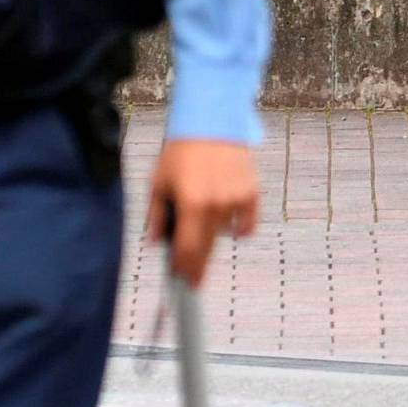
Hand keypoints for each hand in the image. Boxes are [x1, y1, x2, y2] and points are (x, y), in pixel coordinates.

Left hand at [147, 139, 260, 285]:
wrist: (212, 121)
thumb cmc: (180, 152)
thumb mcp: (159, 183)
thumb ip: (156, 217)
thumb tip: (157, 244)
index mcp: (191, 204)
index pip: (187, 251)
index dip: (183, 271)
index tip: (181, 285)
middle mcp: (216, 205)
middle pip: (207, 250)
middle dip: (197, 267)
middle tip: (193, 281)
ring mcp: (237, 199)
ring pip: (223, 237)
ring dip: (212, 240)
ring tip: (203, 226)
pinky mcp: (252, 192)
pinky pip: (247, 225)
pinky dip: (238, 229)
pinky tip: (229, 226)